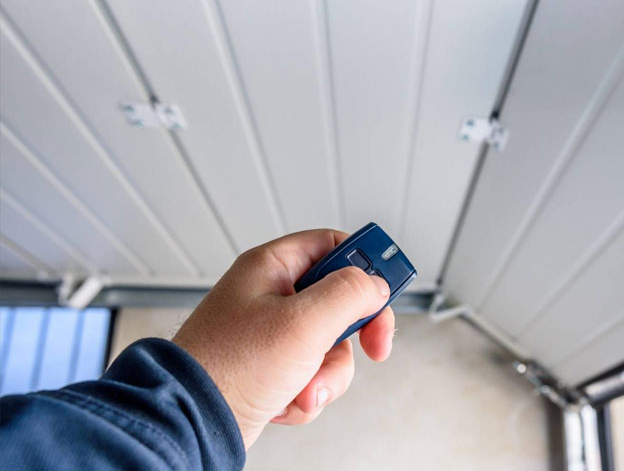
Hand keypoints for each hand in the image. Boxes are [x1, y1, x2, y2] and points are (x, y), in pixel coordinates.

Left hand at [172, 229, 392, 448]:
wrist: (191, 423)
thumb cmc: (229, 367)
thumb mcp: (303, 322)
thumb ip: (349, 294)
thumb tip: (375, 284)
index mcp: (272, 267)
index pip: (332, 246)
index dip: (365, 264)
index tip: (388, 288)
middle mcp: (271, 296)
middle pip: (339, 301)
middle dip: (350, 336)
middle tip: (372, 346)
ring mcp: (272, 335)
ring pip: (330, 345)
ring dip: (326, 374)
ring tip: (303, 388)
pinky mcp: (272, 368)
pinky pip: (313, 374)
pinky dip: (307, 393)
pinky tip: (286, 402)